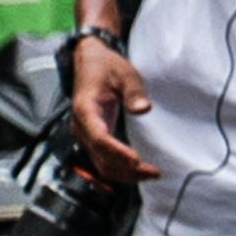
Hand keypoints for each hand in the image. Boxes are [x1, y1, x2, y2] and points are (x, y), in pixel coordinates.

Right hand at [63, 31, 163, 179]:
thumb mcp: (124, 73)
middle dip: (126, 169)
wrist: (89, 61)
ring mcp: (86, 134)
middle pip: (101, 158)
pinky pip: (103, 160)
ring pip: (101, 164)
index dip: (118, 152)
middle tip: (154, 172)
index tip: (137, 160)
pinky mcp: (93, 137)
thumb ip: (133, 91)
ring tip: (151, 174)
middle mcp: (81, 127)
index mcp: (85, 110)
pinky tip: (139, 170)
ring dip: (124, 173)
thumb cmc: (106, 66)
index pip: (99, 138)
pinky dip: (120, 168)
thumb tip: (143, 108)